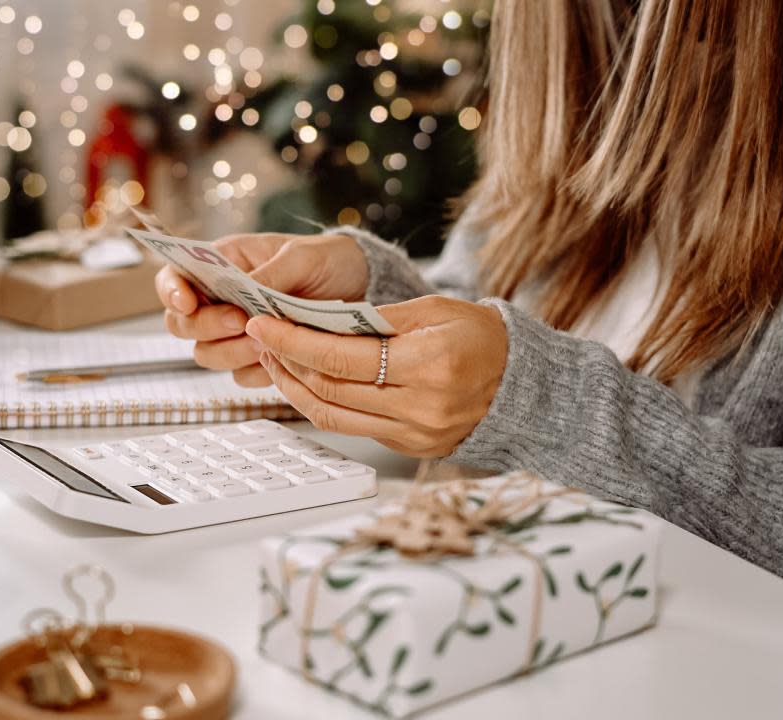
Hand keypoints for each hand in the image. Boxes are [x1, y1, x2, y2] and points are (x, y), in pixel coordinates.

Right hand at [156, 232, 367, 386]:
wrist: (359, 285)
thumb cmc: (325, 259)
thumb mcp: (301, 257)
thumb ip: (270, 274)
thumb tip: (244, 291)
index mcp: (222, 265)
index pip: (174, 278)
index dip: (171, 293)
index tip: (188, 303)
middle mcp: (221, 301)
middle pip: (182, 325)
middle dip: (207, 326)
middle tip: (241, 321)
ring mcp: (236, 333)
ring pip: (207, 355)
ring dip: (232, 352)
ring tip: (267, 341)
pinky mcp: (257, 358)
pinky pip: (241, 376)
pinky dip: (257, 371)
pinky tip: (282, 356)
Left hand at [246, 295, 508, 456]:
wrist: (522, 384)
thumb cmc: (481, 337)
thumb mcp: (435, 309)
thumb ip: (378, 317)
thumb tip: (319, 321)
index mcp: (428, 365)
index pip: (340, 357)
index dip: (293, 340)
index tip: (262, 324)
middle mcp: (420, 407)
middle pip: (330, 388)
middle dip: (286, 360)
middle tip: (261, 336)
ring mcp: (414, 433)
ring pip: (332, 414)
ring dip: (295, 387)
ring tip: (276, 359)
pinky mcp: (410, 447)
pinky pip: (351, 427)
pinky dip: (322, 404)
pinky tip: (307, 382)